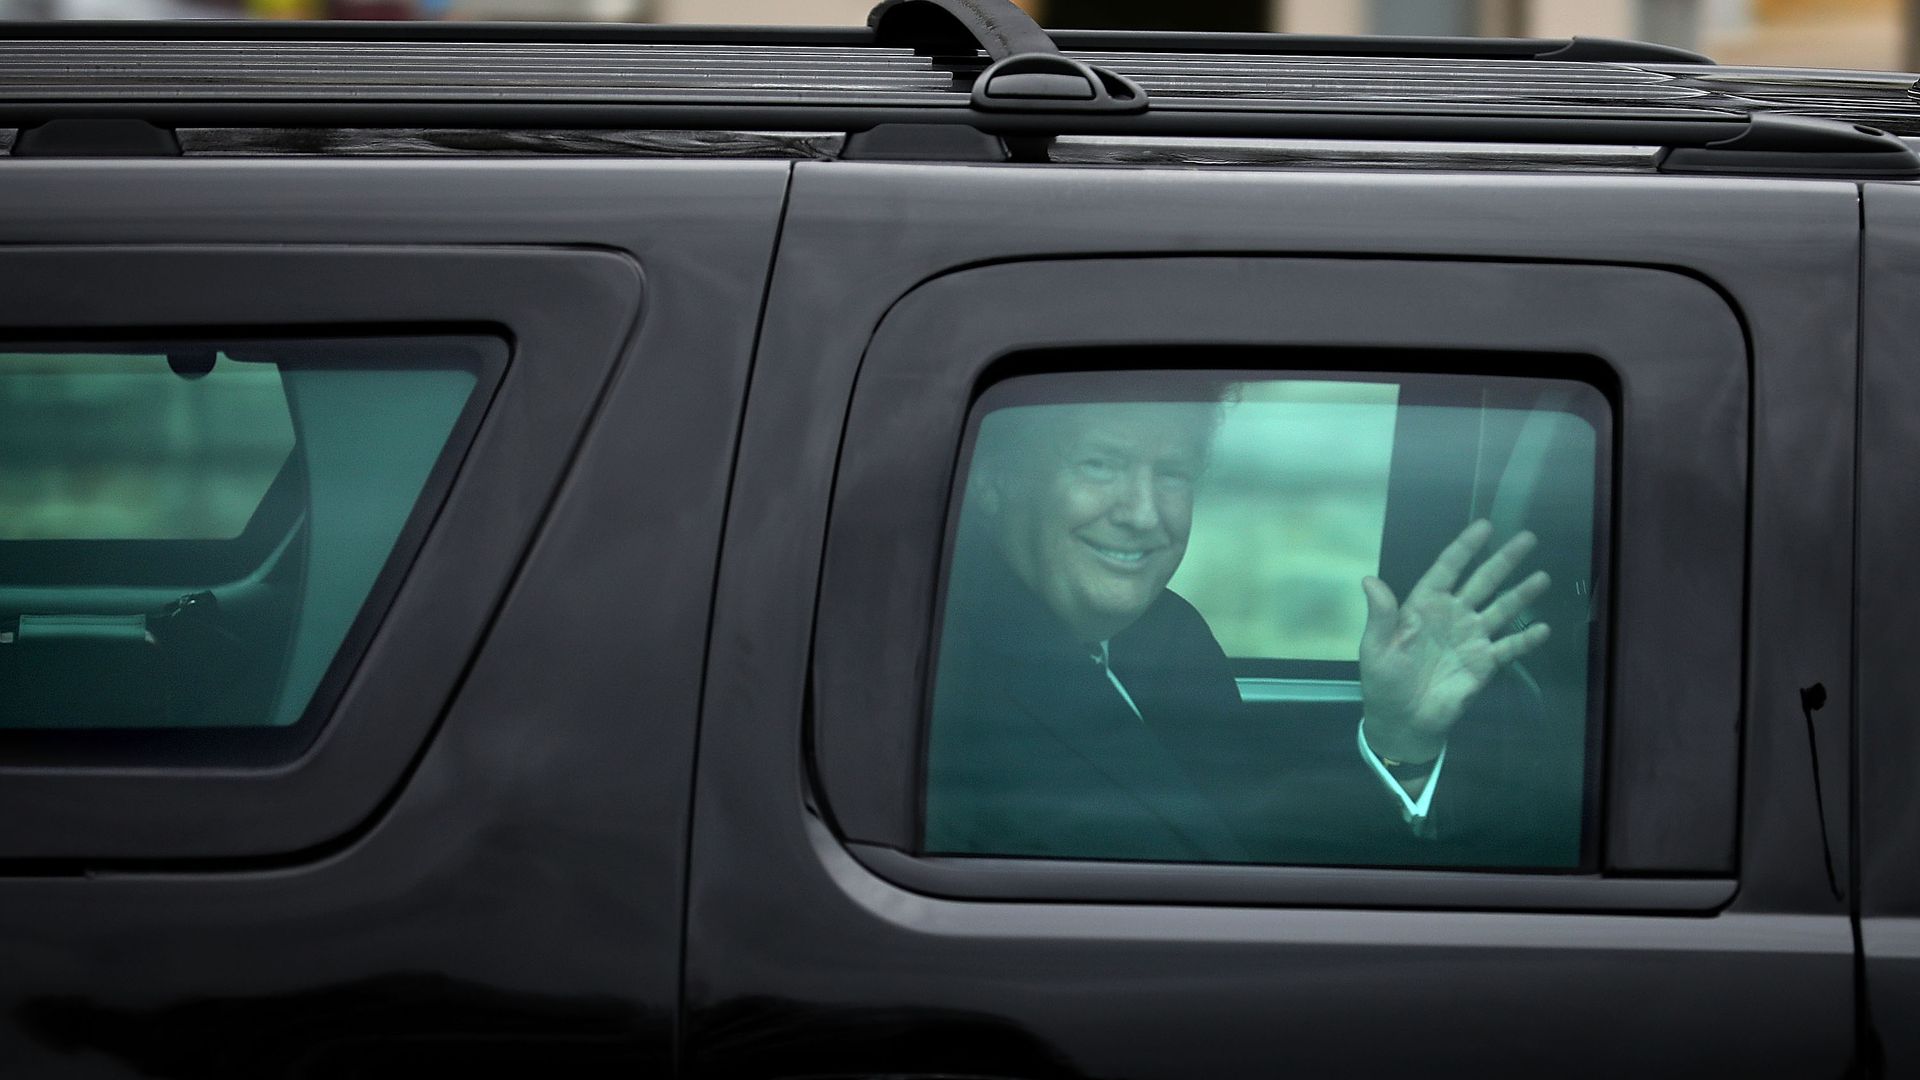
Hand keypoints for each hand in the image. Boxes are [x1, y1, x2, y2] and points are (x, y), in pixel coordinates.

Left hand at [1358, 520, 1549, 763]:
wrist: (1403, 720)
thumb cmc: (1384, 680)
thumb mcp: (1376, 648)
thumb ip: (1381, 615)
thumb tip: (1369, 580)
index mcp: (1424, 606)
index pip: (1447, 569)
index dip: (1465, 547)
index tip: (1485, 526)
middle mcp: (1452, 615)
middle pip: (1483, 581)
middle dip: (1504, 560)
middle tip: (1527, 537)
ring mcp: (1471, 638)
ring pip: (1502, 609)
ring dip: (1522, 594)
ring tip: (1543, 577)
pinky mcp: (1484, 663)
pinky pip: (1509, 647)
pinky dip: (1526, 639)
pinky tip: (1543, 628)